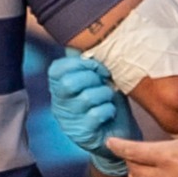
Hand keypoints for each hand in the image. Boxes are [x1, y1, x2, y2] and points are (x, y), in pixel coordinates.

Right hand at [49, 53, 137, 175]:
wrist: (120, 133)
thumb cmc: (108, 101)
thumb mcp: (100, 79)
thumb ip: (90, 64)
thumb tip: (87, 41)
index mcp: (59, 88)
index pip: (57, 70)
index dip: (79, 63)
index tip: (97, 67)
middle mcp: (59, 104)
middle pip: (68, 82)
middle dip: (93, 77)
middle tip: (105, 82)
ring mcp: (69, 121)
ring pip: (86, 97)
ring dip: (104, 94)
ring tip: (109, 98)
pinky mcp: (82, 135)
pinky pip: (96, 114)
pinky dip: (108, 109)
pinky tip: (110, 112)